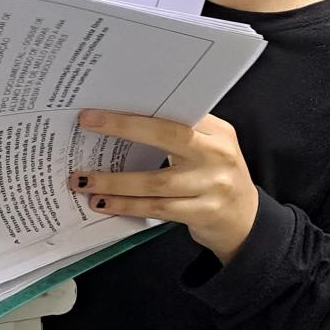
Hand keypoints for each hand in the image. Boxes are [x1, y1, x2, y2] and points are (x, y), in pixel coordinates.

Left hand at [71, 109, 259, 263]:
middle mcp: (218, 154)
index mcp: (218, 132)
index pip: (175, 112)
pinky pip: (157, 208)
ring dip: (116, 181)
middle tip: (88, 124)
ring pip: (156, 181)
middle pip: (168, 136)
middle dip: (125, 128)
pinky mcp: (203, 213)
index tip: (104, 107)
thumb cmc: (216, 179)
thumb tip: (123, 124)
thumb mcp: (209, 150)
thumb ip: (180, 136)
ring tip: (84, 180)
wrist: (245, 221)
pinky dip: (127, 205)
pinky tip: (104, 203)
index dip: (138, 109)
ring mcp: (213, 185)